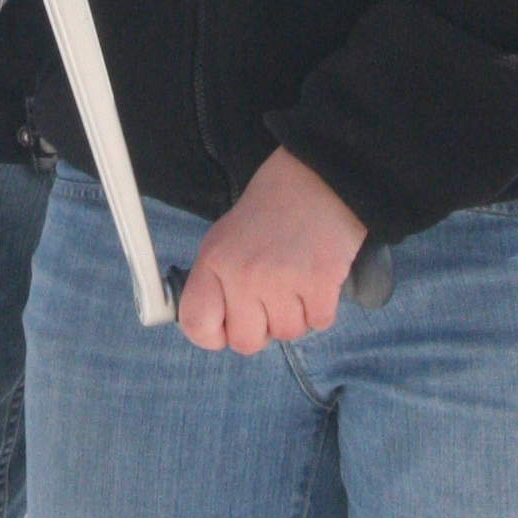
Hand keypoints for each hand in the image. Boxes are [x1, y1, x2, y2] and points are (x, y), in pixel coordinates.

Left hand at [177, 148, 367, 354]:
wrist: (319, 174)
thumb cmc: (272, 206)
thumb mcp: (227, 235)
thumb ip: (218, 280)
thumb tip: (215, 327)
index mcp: (214, 258)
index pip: (196, 324)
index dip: (212, 334)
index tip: (227, 323)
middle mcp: (243, 273)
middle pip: (245, 343)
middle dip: (261, 326)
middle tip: (271, 295)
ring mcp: (282, 279)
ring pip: (287, 334)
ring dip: (295, 313)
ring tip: (296, 275)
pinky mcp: (320, 282)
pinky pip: (318, 322)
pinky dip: (321, 306)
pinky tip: (317, 275)